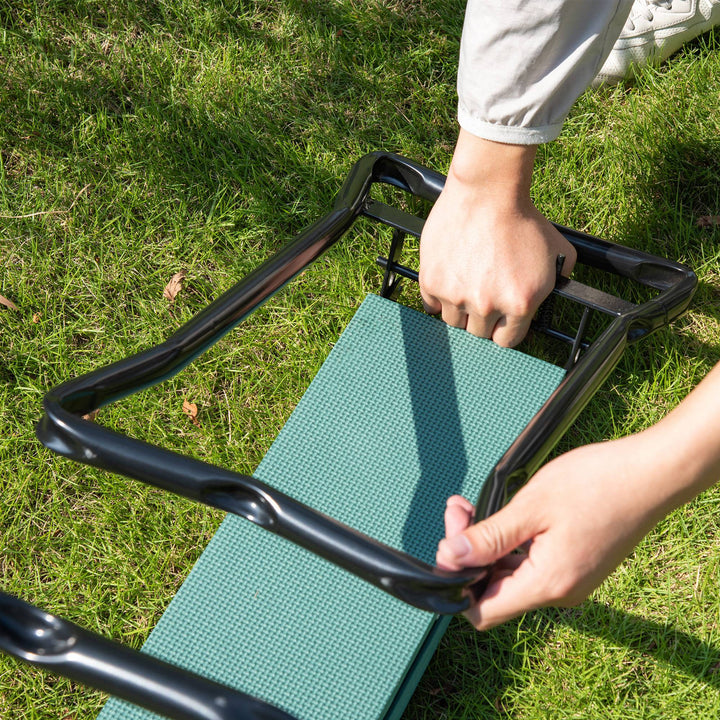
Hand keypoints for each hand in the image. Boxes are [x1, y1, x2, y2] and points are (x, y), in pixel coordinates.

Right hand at [419, 131, 575, 346]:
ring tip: (466, 287)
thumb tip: (552, 301)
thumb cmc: (522, 219)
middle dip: (483, 319)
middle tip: (483, 298)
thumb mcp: (558, 253)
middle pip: (479, 334)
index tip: (501, 320)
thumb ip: (558, 282)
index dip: (504, 329)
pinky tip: (450, 281)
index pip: (506, 341)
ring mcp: (456, 295)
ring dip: (460, 310)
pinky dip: (439, 297)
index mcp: (519, 304)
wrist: (487, 192)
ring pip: (453, 322)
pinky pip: (432, 305)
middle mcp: (487, 305)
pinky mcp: (432, 281)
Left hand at [436, 432, 679, 629]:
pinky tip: (503, 515)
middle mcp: (560, 592)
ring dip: (487, 543)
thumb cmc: (596, 483)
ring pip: (510, 575)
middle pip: (494, 589)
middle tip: (460, 509)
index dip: (457, 581)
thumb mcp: (531, 507)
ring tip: (471, 506)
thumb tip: (451, 557)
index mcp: (548, 585)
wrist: (651, 473)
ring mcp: (570, 580)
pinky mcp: (575, 565)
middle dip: (468, 552)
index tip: (451, 539)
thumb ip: (488, 538)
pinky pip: (530, 564)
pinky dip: (510, 542)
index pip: (483, 611)